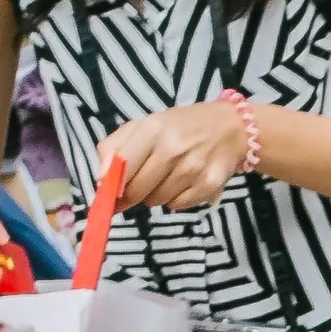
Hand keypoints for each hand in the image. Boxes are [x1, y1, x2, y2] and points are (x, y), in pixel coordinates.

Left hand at [100, 101, 252, 211]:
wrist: (230, 128)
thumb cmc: (180, 126)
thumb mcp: (144, 125)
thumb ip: (115, 146)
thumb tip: (100, 178)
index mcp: (152, 130)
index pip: (122, 168)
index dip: (113, 186)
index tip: (111, 194)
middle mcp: (172, 149)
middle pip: (138, 190)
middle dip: (133, 194)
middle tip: (139, 186)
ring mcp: (192, 169)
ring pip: (157, 201)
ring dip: (155, 195)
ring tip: (165, 178)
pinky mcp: (208, 186)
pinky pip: (178, 206)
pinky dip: (175, 200)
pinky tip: (182, 184)